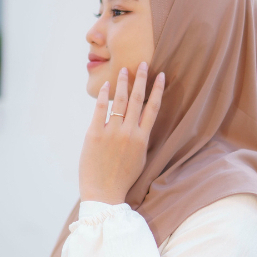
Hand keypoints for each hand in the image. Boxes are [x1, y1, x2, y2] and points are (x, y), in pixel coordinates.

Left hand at [78, 62, 164, 204]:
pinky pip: (100, 109)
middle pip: (137, 100)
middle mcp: (129, 132)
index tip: (161, 76)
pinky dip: (104, 96)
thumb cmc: (121, 178)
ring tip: (125, 70)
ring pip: (120, 101)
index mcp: (142, 139)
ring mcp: (112, 132)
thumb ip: (139, 139)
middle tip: (143, 63)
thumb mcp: (138, 158)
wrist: (104, 193)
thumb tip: (140, 123)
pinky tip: (107, 84)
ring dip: (123, 83)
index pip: (153, 109)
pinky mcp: (95, 134)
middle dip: (141, 79)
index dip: (157, 90)